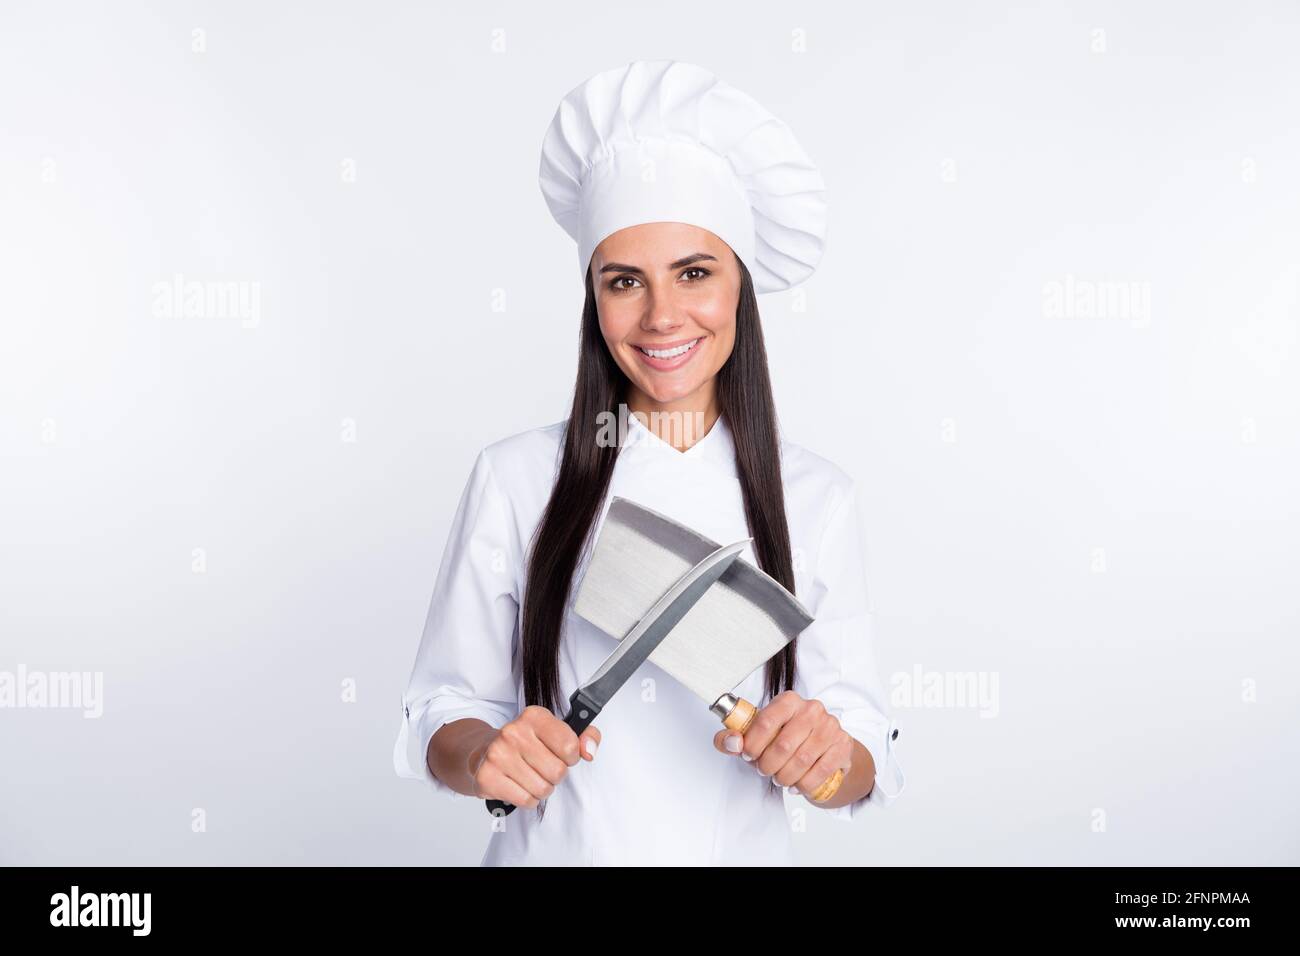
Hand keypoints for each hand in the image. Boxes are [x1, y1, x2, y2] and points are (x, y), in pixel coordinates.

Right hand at [471, 705, 599, 808]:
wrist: (483, 751)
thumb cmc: (526, 744)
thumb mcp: (556, 731)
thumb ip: (584, 736)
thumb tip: (589, 751)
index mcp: (534, 716)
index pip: (570, 746)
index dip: (571, 756)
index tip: (562, 754)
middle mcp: (513, 732)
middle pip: (558, 772)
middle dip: (555, 775)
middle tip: (542, 767)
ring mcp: (498, 755)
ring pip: (543, 789)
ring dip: (541, 788)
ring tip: (529, 776)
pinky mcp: (487, 777)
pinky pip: (526, 800)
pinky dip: (527, 799)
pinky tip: (518, 785)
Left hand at [713, 690, 850, 799]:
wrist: (823, 747)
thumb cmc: (784, 738)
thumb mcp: (756, 734)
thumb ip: (733, 737)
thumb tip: (731, 744)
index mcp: (788, 700)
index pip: (765, 722)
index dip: (752, 744)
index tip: (748, 756)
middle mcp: (812, 709)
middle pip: (783, 745)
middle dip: (768, 765)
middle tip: (764, 771)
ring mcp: (830, 726)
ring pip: (802, 761)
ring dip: (785, 777)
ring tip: (780, 779)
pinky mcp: (843, 745)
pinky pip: (821, 771)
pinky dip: (805, 784)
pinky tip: (797, 785)